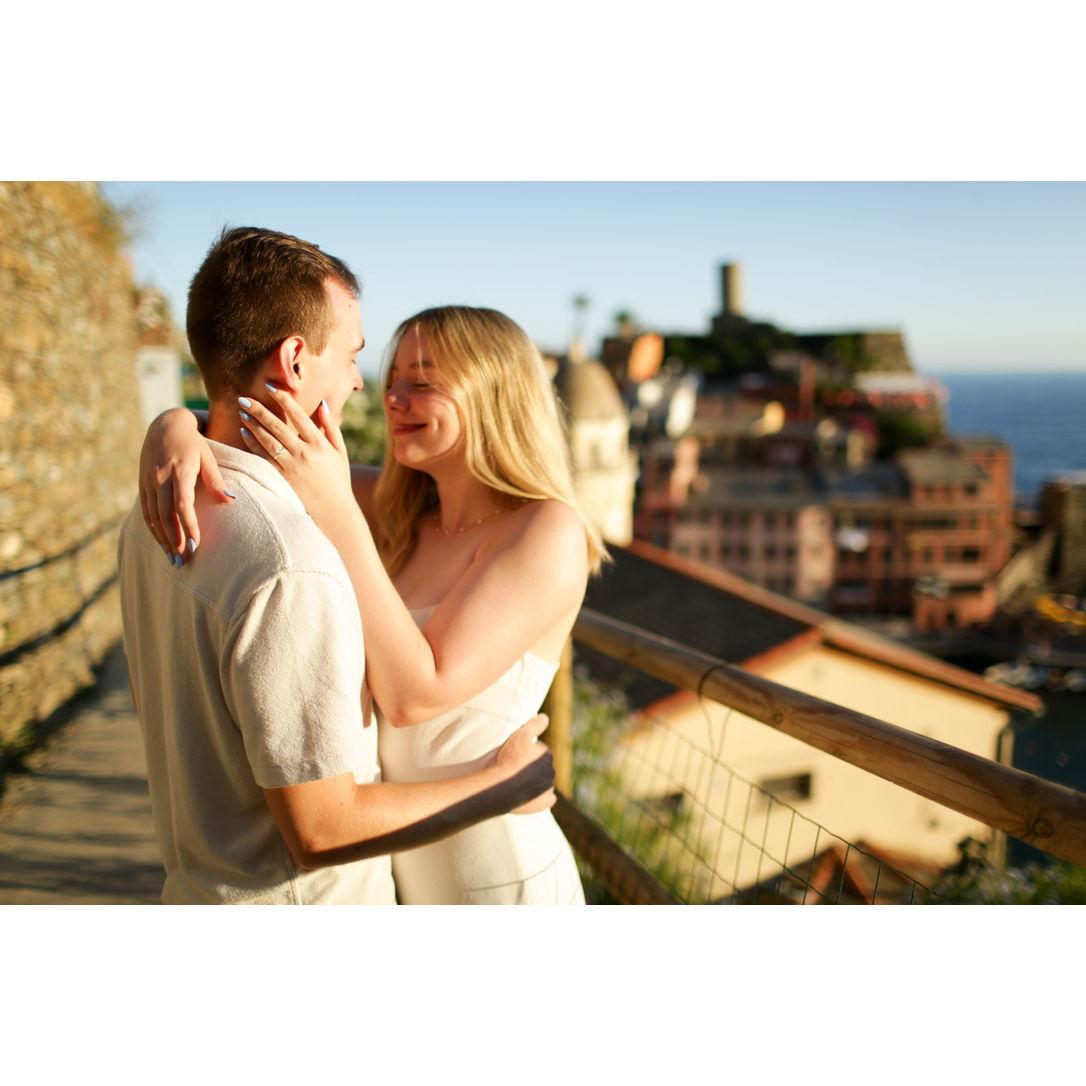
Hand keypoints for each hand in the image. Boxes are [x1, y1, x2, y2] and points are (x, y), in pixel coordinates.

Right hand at [139, 408, 233, 563]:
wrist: (164, 425)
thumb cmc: (193, 443)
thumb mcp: (208, 456)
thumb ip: (216, 480)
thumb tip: (231, 501)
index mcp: (179, 470)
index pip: (182, 504)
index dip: (189, 526)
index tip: (197, 545)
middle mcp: (160, 477)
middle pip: (165, 515)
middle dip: (174, 541)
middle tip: (183, 562)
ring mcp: (148, 482)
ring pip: (153, 516)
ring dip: (163, 540)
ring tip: (173, 560)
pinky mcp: (142, 485)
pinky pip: (146, 511)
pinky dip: (154, 529)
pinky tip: (163, 543)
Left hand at [238, 387, 354, 530]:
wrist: (334, 511)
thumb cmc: (338, 480)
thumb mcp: (340, 452)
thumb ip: (331, 427)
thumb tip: (322, 404)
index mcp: (319, 444)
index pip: (298, 415)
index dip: (283, 399)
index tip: (270, 387)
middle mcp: (305, 453)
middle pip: (278, 426)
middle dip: (260, 409)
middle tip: (244, 398)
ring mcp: (292, 466)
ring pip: (267, 440)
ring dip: (253, 424)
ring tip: (243, 412)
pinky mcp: (282, 478)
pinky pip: (263, 458)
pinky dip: (252, 444)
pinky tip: (244, 432)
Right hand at [496, 714, 555, 813]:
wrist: (500, 785)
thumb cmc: (508, 759)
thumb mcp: (520, 735)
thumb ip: (535, 725)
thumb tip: (545, 717)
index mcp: (546, 755)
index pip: (539, 750)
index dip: (527, 752)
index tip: (516, 754)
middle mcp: (550, 771)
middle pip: (542, 766)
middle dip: (532, 766)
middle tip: (517, 768)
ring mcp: (547, 788)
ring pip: (544, 782)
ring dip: (536, 781)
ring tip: (520, 782)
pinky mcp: (544, 803)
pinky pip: (548, 799)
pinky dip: (543, 798)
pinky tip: (534, 796)